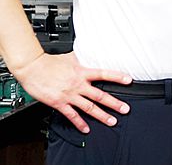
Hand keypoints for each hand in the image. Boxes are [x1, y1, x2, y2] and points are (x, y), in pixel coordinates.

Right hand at [13, 52, 131, 132]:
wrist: (32, 67)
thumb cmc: (49, 61)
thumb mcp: (71, 57)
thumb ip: (81, 59)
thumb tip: (88, 53)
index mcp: (82, 72)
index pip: (104, 74)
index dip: (117, 77)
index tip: (129, 80)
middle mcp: (78, 84)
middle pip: (100, 95)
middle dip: (114, 103)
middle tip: (125, 109)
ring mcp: (69, 95)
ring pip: (89, 107)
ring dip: (102, 115)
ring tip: (112, 121)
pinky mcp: (59, 103)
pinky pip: (72, 115)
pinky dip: (79, 123)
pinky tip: (86, 128)